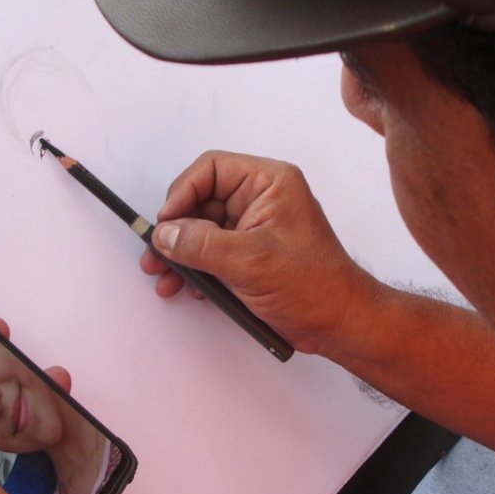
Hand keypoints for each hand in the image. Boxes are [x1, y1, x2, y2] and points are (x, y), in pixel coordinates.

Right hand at [140, 151, 379, 354]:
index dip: (182, 193)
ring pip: (202, 229)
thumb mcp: (250, 261)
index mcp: (269, 183)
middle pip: (202, 200)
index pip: (211, 169)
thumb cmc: (313, 285)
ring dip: (180, 254)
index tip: (166, 224)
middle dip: (176, 230)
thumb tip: (164, 235)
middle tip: (155, 255)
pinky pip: (213, 252)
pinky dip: (196, 269)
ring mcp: (254, 227)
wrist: (338, 324)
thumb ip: (202, 245)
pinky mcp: (250, 254)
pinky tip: (187, 288)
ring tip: (163, 277)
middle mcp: (261, 199)